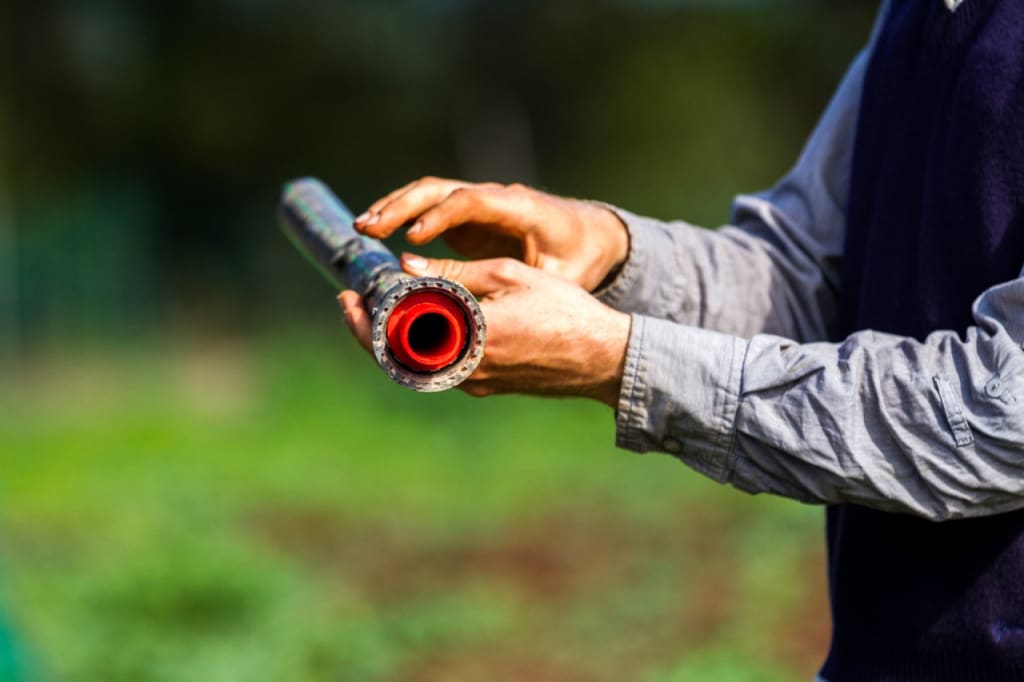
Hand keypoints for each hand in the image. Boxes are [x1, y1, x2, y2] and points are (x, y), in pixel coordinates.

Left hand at [338, 254, 630, 406]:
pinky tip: (416, 323)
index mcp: (469, 336)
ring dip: (391, 339)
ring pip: (414, 366)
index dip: (365, 318)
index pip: (398, 334)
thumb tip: (406, 265)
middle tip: (349, 304)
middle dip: (366, 331)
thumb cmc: (563, 309)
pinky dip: (418, 348)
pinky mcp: (486, 387)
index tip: (349, 295)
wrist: (603, 358)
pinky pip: (439, 369)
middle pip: (395, 359)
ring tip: (378, 309)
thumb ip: (455, 272)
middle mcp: (466, 368)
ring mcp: (475, 383)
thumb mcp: (510, 276)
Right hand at [353, 177, 628, 291]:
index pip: (472, 202)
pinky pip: (429, 209)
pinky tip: (375, 233)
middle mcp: (494, 197)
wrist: (591, 235)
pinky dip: (402, 217)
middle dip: (403, 206)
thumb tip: (480, 302)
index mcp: (520, 207)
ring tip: (363, 228)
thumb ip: (524, 284)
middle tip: (370, 227)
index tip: (412, 238)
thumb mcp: (561, 276)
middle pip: (441, 189)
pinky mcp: (468, 217)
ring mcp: (479, 205)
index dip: (441, 217)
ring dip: (395, 207)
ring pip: (429, 193)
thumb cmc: (580, 258)